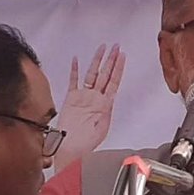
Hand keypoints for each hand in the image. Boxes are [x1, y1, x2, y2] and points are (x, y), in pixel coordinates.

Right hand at [49, 44, 126, 172]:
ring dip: (97, 61)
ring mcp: (83, 97)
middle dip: (111, 60)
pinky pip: (73, 81)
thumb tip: (108, 105)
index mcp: (105, 105)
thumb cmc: (86, 144)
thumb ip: (106, 114)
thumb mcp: (102, 129)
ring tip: (102, 48)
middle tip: (116, 46)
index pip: (114, 82)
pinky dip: (74, 70)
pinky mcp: (71, 99)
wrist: (70, 148)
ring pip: (92, 74)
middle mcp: (95, 98)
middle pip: (105, 74)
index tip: (123, 56)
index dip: (119, 68)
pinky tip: (76, 60)